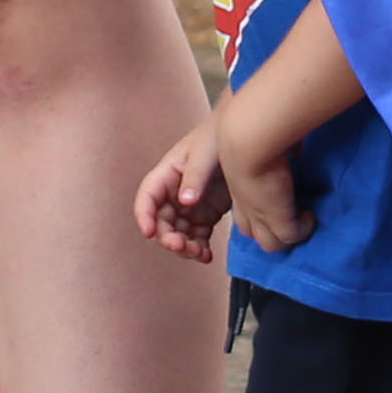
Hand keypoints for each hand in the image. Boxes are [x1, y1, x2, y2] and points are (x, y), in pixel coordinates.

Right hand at [135, 121, 231, 262]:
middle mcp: (174, 192)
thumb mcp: (205, 153)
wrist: (247, 136)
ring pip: (178, 233)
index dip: (144, 216)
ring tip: (200, 254)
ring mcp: (190, 205)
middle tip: (182, 247)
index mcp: (167, 174)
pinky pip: (197, 236)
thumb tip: (185, 202)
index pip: (147, 197)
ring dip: (184, 248)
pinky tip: (207, 255)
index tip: (149, 232)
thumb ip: (194, 177)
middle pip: (161, 221)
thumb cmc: (219, 138)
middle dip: (168, 238)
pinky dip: (199, 248)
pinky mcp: (207, 214)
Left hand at [218, 124, 308, 257]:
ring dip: (287, 236)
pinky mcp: (279, 219)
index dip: (257, 212)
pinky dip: (304, 229)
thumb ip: (277, 148)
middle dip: (268, 230)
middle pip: (251, 233)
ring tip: (302, 219)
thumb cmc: (251, 129)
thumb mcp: (261, 141)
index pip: (242, 212)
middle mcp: (246, 204)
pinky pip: (292, 237)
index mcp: (238, 186)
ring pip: (271, 244)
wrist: (249, 138)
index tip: (275, 201)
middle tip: (288, 217)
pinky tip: (310, 216)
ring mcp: (261, 215)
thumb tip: (295, 150)